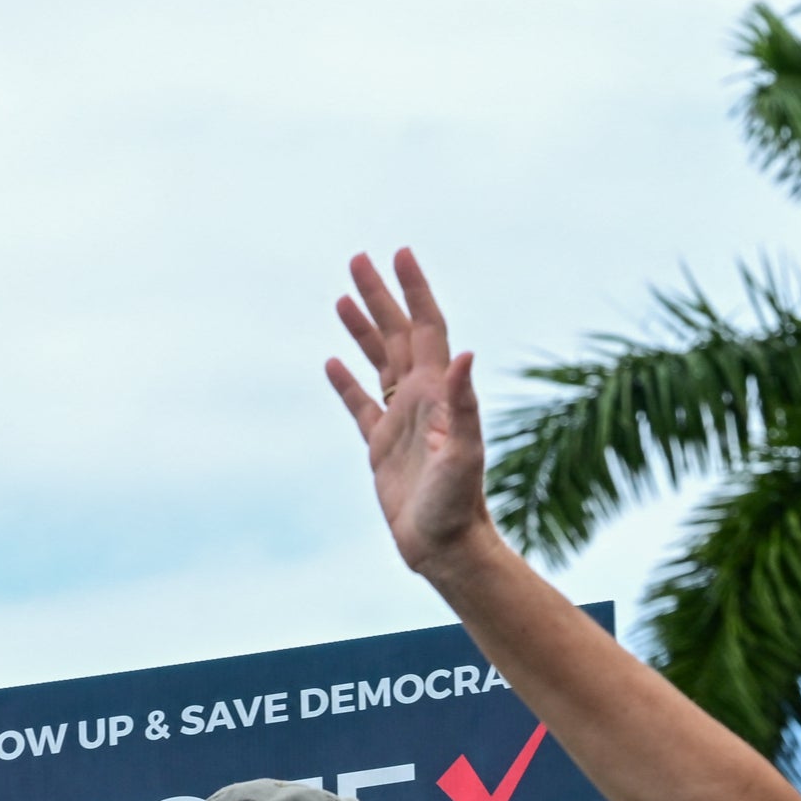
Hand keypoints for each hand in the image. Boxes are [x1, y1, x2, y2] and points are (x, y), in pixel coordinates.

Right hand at [325, 249, 497, 584]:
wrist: (446, 547)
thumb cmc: (458, 503)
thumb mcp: (463, 452)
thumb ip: (464, 404)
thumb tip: (466, 353)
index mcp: (438, 392)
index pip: (426, 328)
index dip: (414, 290)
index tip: (400, 254)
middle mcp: (420, 399)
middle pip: (397, 334)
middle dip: (379, 296)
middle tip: (358, 259)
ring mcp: (399, 421)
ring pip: (377, 361)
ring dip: (361, 328)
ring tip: (342, 296)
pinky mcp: (381, 447)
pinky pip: (360, 404)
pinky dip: (346, 381)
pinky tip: (333, 361)